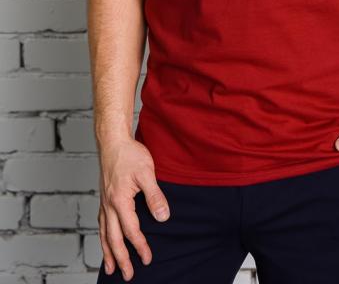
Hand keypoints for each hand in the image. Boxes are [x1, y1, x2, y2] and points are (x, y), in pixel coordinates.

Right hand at [98, 137, 169, 280]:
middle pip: (114, 238)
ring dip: (108, 252)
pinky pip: (101, 222)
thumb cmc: (130, 154)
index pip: (131, 230)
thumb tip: (163, 217)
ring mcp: (104, 202)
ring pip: (104, 233)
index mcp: (120, 201)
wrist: (113, 141)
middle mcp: (109, 205)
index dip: (140, 246)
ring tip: (110, 268)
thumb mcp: (147, 173)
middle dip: (121, 258)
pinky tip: (106, 240)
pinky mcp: (103, 197)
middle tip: (127, 275)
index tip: (148, 259)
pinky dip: (103, 236)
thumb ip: (155, 196)